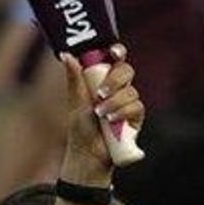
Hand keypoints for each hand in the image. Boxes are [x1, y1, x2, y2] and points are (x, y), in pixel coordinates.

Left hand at [59, 44, 142, 185]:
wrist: (89, 153)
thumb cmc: (81, 127)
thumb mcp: (76, 100)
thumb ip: (75, 78)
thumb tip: (67, 55)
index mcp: (103, 79)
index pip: (114, 59)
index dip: (117, 51)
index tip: (113, 52)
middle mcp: (118, 88)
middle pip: (126, 71)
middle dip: (115, 80)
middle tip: (100, 93)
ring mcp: (128, 102)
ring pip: (131, 91)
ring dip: (114, 102)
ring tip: (100, 115)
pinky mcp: (136, 117)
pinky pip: (136, 107)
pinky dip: (123, 112)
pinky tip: (111, 121)